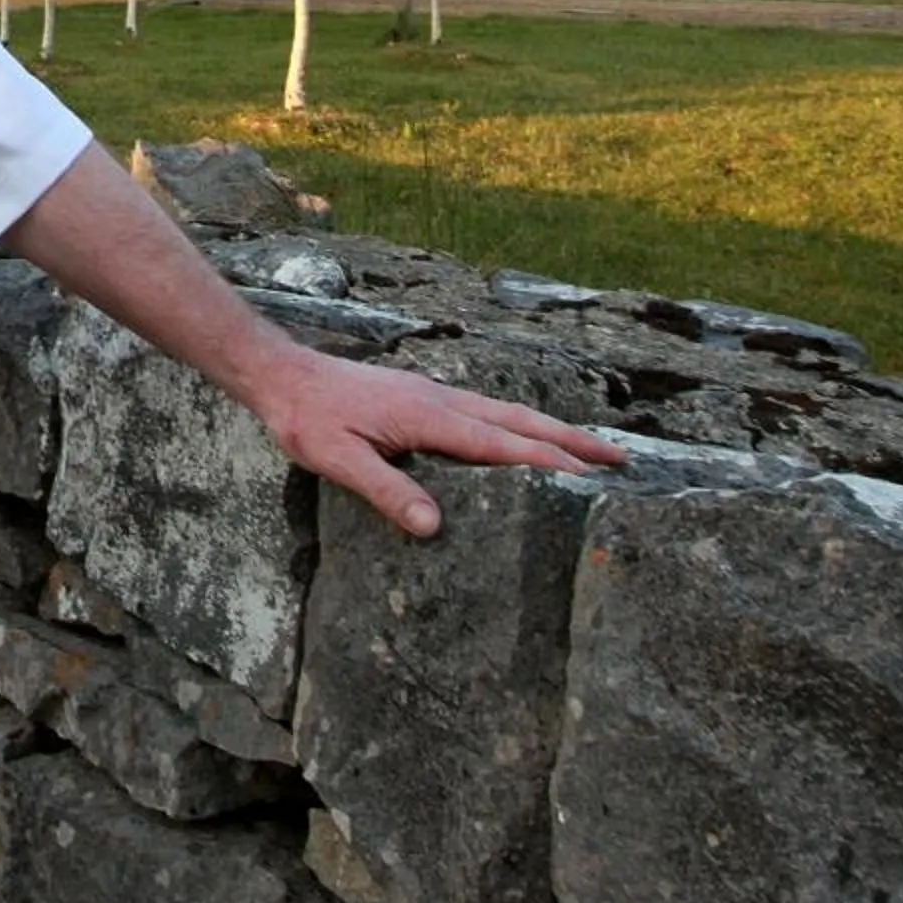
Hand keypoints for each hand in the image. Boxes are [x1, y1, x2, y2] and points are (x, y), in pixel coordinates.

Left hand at [249, 346, 624, 538]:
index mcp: (428, 417)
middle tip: (620, 458)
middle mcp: (441, 400)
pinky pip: (485, 410)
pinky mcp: (422, 396)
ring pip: (506, 411)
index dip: (547, 462)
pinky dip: (518, 422)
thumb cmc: (307, 419)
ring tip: (589, 449)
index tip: (590, 479)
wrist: (282, 375)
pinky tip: (519, 435)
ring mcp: (434, 394)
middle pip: (520, 420)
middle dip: (572, 440)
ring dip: (550, 429)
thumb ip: (385, 491)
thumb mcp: (338, 460)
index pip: (501, 444)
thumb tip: (433, 527)